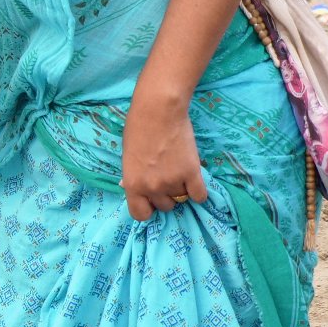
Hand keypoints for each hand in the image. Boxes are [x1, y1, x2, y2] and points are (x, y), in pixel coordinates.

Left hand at [121, 94, 207, 220]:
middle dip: (166, 195)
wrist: (158, 112)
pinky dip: (199, 191)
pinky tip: (194, 180)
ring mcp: (172, 182)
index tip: (151, 200)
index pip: (140, 214)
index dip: (147, 208)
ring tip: (178, 169)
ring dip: (182, 188)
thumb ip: (133, 176)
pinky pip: (200, 196)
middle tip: (166, 177)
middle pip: (165, 206)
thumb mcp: (128, 157)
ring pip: (182, 198)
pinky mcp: (192, 174)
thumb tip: (132, 188)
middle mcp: (152, 188)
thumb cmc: (137, 129)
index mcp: (132, 185)